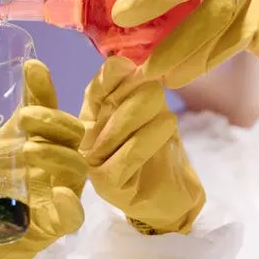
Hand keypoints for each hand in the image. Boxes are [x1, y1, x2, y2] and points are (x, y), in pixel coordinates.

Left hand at [0, 60, 86, 258]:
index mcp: (30, 137)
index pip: (43, 103)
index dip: (41, 85)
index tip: (31, 66)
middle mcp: (51, 157)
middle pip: (68, 129)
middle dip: (53, 118)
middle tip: (27, 117)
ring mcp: (59, 188)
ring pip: (74, 164)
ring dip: (56, 154)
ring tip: (30, 152)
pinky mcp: (59, 221)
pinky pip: (75, 212)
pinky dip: (71, 204)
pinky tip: (61, 196)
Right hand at [80, 57, 204, 233]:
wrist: (173, 195)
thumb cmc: (159, 149)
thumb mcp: (151, 112)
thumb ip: (138, 89)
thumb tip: (128, 63)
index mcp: (92, 114)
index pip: (96, 88)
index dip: (113, 74)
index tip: (132, 66)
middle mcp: (85, 136)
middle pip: (110, 102)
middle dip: (138, 93)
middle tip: (158, 93)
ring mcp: (92, 161)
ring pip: (118, 126)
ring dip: (147, 114)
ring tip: (167, 118)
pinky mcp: (106, 183)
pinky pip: (129, 153)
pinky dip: (150, 137)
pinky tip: (166, 127)